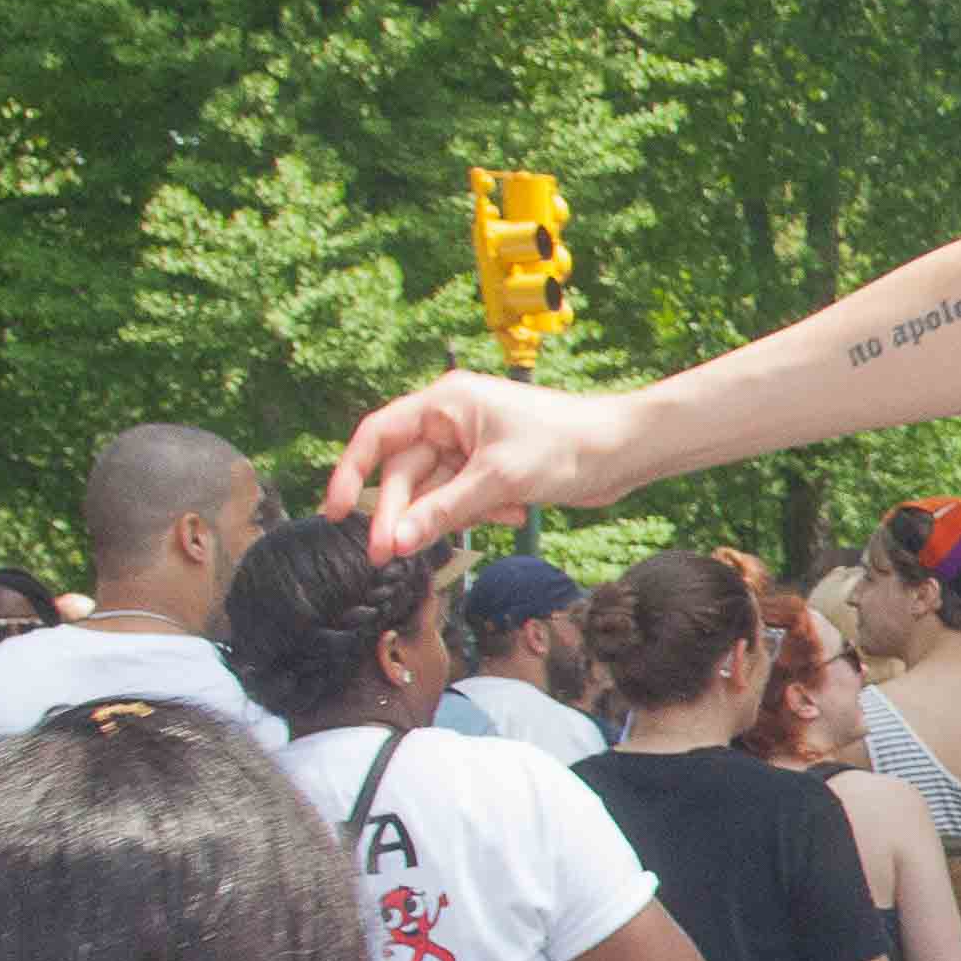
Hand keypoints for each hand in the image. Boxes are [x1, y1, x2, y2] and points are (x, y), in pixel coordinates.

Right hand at [331, 373, 645, 563]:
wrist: (624, 451)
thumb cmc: (566, 446)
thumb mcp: (498, 480)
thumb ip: (443, 511)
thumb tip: (395, 540)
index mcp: (445, 403)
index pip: (378, 435)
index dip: (351, 473)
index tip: (335, 513)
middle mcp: (451, 421)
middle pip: (405, 474)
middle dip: (403, 514)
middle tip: (387, 557)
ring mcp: (470, 447)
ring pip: (435, 494)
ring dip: (456, 516)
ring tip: (498, 516)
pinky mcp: (490, 471)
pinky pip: (464, 501)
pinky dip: (483, 513)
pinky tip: (516, 511)